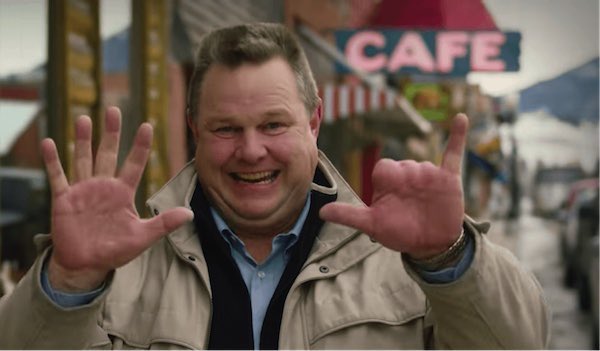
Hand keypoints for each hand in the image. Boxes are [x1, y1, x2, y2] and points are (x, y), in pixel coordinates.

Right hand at [42, 107, 192, 291]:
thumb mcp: (143, 237)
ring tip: (84, 118)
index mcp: (123, 193)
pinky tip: (49, 142)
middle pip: (108, 153)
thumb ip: (164, 223)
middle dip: (111, 132)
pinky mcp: (64, 200)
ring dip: (83, 140)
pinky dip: (53, 161)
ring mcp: (83, 191)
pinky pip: (58, 176)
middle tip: (113, 109)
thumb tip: (190, 214)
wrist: (87, 266)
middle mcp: (103, 187)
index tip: (148, 125)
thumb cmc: (115, 251)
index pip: (134, 164)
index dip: (141, 146)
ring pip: (83, 159)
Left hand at [320, 114, 467, 258]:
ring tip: (426, 203)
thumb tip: (321, 212)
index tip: (390, 197)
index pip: (383, 167)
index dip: (385, 180)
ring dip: (424, 183)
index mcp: (388, 182)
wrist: (432, 245)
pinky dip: (458, 136)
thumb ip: (349, 216)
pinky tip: (461, 118)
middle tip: (410, 203)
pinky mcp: (448, 178)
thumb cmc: (400, 233)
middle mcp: (407, 175)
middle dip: (405, 183)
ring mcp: (427, 174)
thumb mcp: (373, 225)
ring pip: (423, 165)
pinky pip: (453, 152)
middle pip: (403, 165)